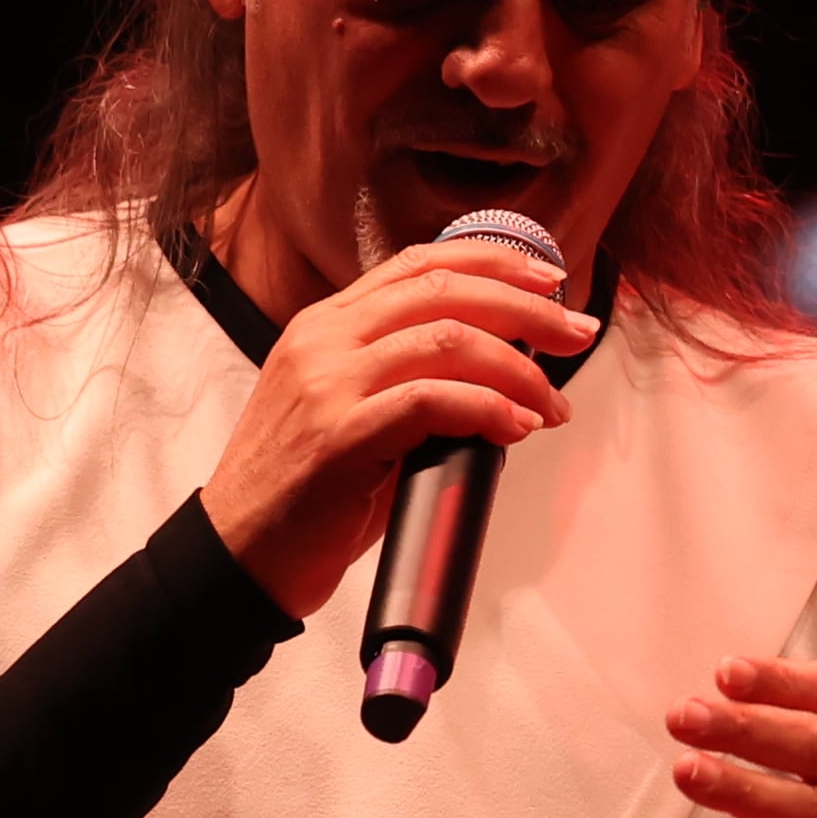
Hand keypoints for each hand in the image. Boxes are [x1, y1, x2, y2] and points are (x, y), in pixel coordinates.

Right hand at [200, 235, 598, 617]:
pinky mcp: (338, 436)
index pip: (421, 264)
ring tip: (552, 405)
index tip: (550, 282)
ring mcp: (327, 384)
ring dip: (519, 370)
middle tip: (578, 333)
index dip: (495, 263)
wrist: (238, 554)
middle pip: (445, 291)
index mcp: (327, 325)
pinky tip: (516, 427)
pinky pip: (431, 401)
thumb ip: (413, 383)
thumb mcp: (355, 414)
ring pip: (447, 340)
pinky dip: (487, 409)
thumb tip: (506, 384)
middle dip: (527, 309)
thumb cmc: (307, 495)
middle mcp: (324, 340)